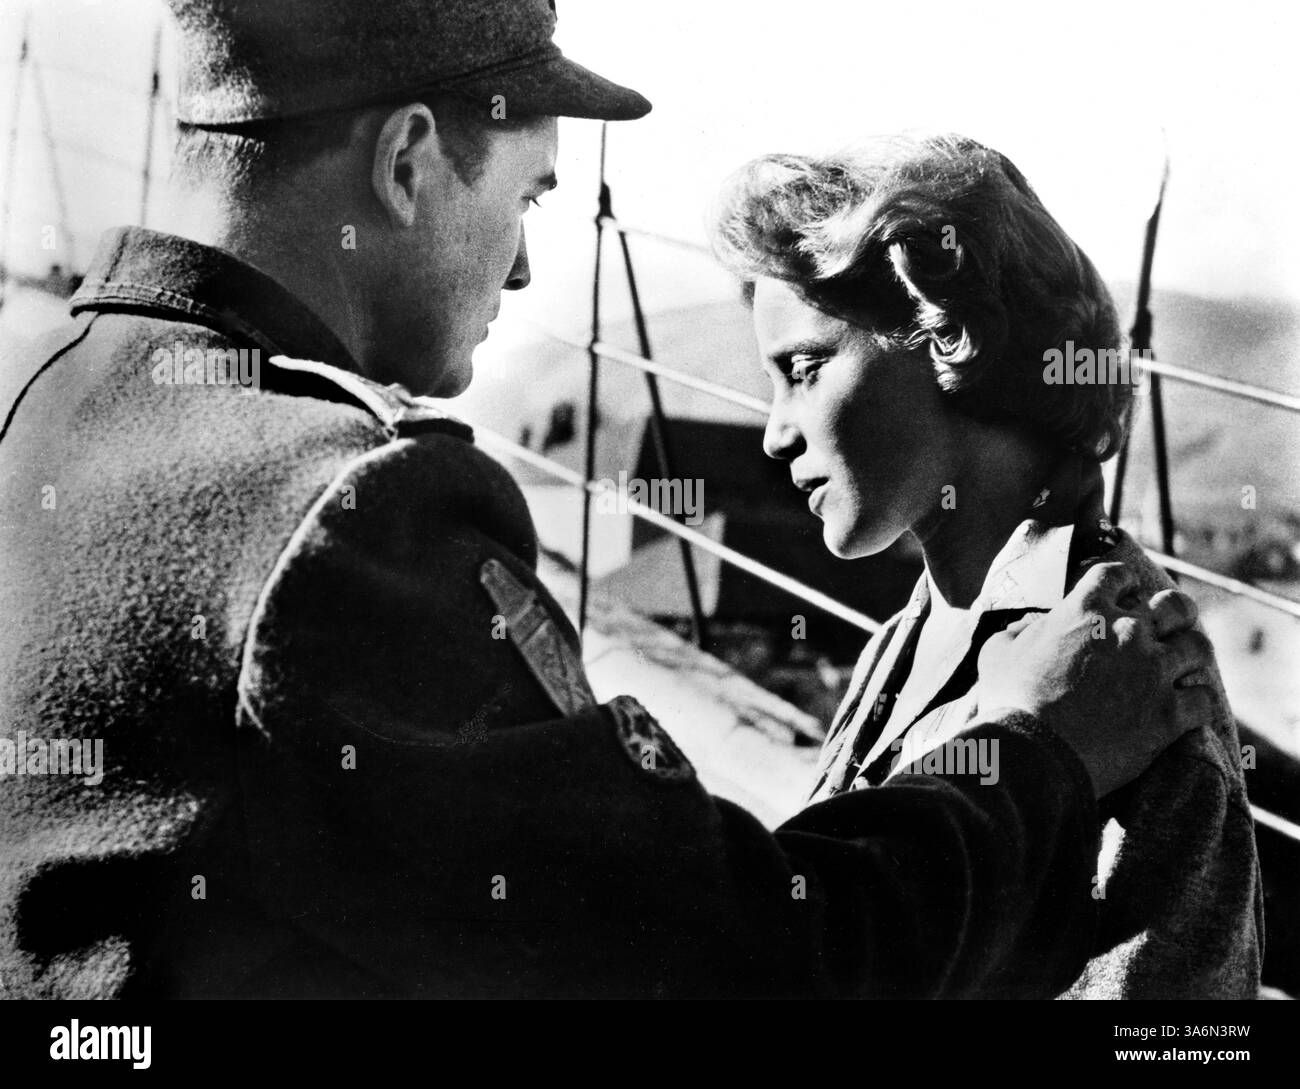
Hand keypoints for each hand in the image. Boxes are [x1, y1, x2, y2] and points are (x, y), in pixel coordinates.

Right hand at [975, 563, 1214, 797]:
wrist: (1034, 754)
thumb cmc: (1010, 701)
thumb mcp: (997, 654)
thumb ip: (1018, 631)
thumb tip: (1031, 625)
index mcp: (1086, 610)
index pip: (1116, 576)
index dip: (1121, 583)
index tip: (1120, 595)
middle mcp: (1128, 632)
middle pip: (1175, 605)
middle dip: (1174, 612)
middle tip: (1165, 627)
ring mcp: (1154, 672)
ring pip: (1197, 648)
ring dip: (1188, 657)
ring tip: (1178, 670)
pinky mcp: (1170, 714)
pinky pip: (1204, 700)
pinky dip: (1196, 703)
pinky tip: (1184, 709)